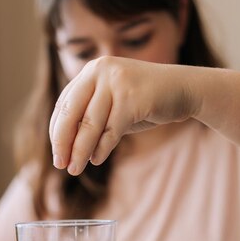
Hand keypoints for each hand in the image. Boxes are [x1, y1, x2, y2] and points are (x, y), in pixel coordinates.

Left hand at [49, 56, 198, 174]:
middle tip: (60, 164)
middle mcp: (100, 71)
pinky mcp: (132, 97)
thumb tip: (66, 147)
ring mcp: (116, 82)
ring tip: (75, 169)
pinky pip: (111, 130)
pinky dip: (102, 148)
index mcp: (91, 71)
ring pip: (90, 124)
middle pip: (71, 113)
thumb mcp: (113, 106)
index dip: (56, 131)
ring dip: (80, 151)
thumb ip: (91, 118)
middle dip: (62, 142)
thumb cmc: (145, 101)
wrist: (183, 89)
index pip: (64, 104)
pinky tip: (96, 160)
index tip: (56, 153)